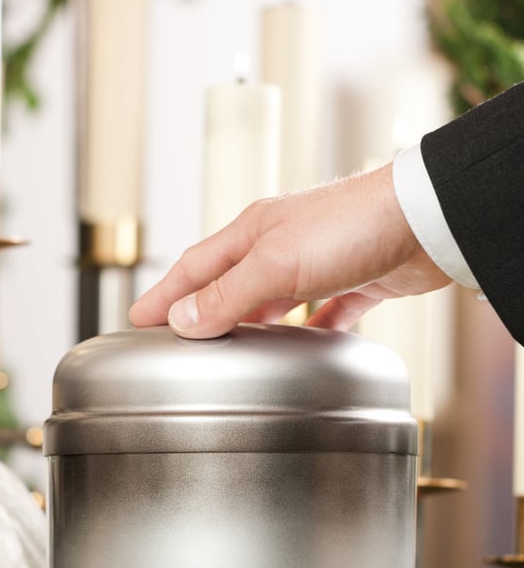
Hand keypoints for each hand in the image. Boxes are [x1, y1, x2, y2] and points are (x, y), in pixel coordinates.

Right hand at [129, 164, 450, 338]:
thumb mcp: (276, 263)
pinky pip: (323, 312)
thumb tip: (182, 320)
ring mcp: (318, 263)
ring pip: (272, 298)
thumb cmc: (353, 225)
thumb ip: (228, 293)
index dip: (165, 294)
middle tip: (175, 334)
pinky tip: (306, 347)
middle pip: (228, 281)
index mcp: (253, 233)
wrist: (427, 220)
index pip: (195, 267)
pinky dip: (308, 330)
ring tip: (231, 346)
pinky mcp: (354, 281)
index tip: (139, 317)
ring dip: (249, 321)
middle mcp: (282, 245)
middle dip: (200, 307)